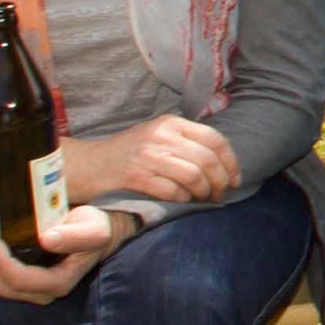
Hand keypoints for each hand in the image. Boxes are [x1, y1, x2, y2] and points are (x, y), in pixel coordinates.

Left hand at [0, 208, 130, 302]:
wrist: (95, 232)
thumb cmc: (95, 229)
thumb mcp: (93, 229)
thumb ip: (75, 236)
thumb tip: (47, 239)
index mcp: (57, 282)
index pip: (20, 280)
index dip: (0, 261)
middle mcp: (39, 291)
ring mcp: (26, 287)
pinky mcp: (15, 277)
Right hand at [63, 114, 239, 204]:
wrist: (89, 165)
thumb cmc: (129, 154)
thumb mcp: (158, 136)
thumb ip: (186, 142)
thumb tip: (223, 164)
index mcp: (171, 123)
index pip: (214, 139)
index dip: (231, 162)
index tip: (235, 179)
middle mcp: (162, 136)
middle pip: (208, 160)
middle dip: (221, 182)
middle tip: (220, 194)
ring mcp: (149, 156)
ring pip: (194, 176)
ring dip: (204, 192)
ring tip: (203, 199)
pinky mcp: (137, 176)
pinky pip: (173, 191)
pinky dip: (183, 199)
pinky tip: (181, 200)